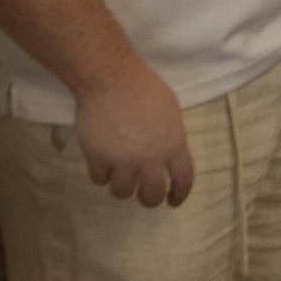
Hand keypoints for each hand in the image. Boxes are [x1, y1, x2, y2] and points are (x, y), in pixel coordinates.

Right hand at [74, 59, 195, 206]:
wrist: (112, 79)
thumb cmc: (145, 88)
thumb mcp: (171, 112)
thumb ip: (171, 136)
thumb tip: (168, 153)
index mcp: (173, 144)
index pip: (183, 180)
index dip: (180, 194)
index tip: (173, 201)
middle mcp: (149, 158)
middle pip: (151, 195)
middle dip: (149, 199)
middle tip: (144, 195)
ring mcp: (121, 160)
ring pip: (122, 193)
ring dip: (123, 187)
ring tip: (121, 177)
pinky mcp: (97, 157)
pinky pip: (99, 179)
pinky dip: (102, 175)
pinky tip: (104, 166)